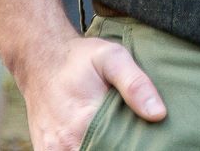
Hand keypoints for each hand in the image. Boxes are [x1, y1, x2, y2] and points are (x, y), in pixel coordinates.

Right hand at [16, 31, 166, 149]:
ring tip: (114, 136)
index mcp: (83, 122)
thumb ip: (135, 84)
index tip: (143, 138)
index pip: (116, 150)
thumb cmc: (80, 59)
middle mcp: (63, 143)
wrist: (41, 60)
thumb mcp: (113, 58)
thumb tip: (158, 114)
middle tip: (127, 133)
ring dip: (101, 148)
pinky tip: (95, 139)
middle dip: (116, 146)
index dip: (131, 146)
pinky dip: (84, 149)